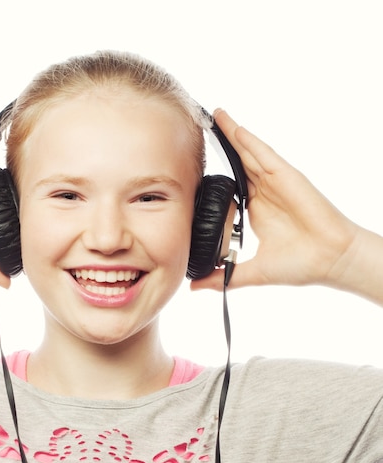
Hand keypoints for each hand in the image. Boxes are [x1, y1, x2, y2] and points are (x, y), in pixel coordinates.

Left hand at [192, 110, 360, 293]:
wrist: (330, 261)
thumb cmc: (301, 265)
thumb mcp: (252, 272)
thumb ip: (223, 277)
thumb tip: (195, 286)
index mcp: (256, 212)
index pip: (230, 188)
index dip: (213, 177)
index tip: (192, 169)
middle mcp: (264, 194)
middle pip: (239, 164)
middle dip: (222, 146)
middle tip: (198, 128)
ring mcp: (276, 183)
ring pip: (249, 153)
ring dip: (232, 134)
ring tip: (214, 116)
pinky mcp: (287, 177)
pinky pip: (264, 154)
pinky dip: (248, 140)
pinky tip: (233, 128)